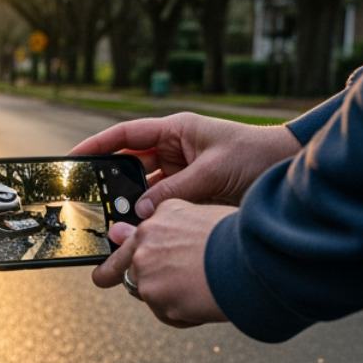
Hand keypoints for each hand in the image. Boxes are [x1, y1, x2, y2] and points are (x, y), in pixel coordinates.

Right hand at [70, 112, 300, 217]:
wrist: (291, 170)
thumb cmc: (257, 156)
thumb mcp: (212, 171)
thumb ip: (174, 191)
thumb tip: (143, 212)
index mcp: (175, 131)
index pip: (125, 135)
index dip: (96, 146)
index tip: (71, 160)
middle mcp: (175, 150)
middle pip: (130, 166)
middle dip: (112, 184)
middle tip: (92, 203)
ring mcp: (183, 173)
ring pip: (146, 190)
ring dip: (134, 206)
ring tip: (117, 223)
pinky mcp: (193, 194)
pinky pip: (164, 205)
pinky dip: (154, 217)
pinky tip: (142, 231)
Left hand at [90, 200, 235, 326]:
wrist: (251, 260)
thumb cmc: (236, 238)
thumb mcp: (200, 216)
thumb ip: (164, 225)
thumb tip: (119, 232)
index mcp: (159, 218)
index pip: (133, 236)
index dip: (124, 247)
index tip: (110, 254)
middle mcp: (146, 243)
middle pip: (130, 266)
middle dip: (123, 273)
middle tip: (101, 278)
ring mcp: (147, 272)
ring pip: (149, 292)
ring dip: (168, 297)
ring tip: (200, 290)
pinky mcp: (156, 300)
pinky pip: (166, 314)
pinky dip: (183, 315)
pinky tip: (204, 304)